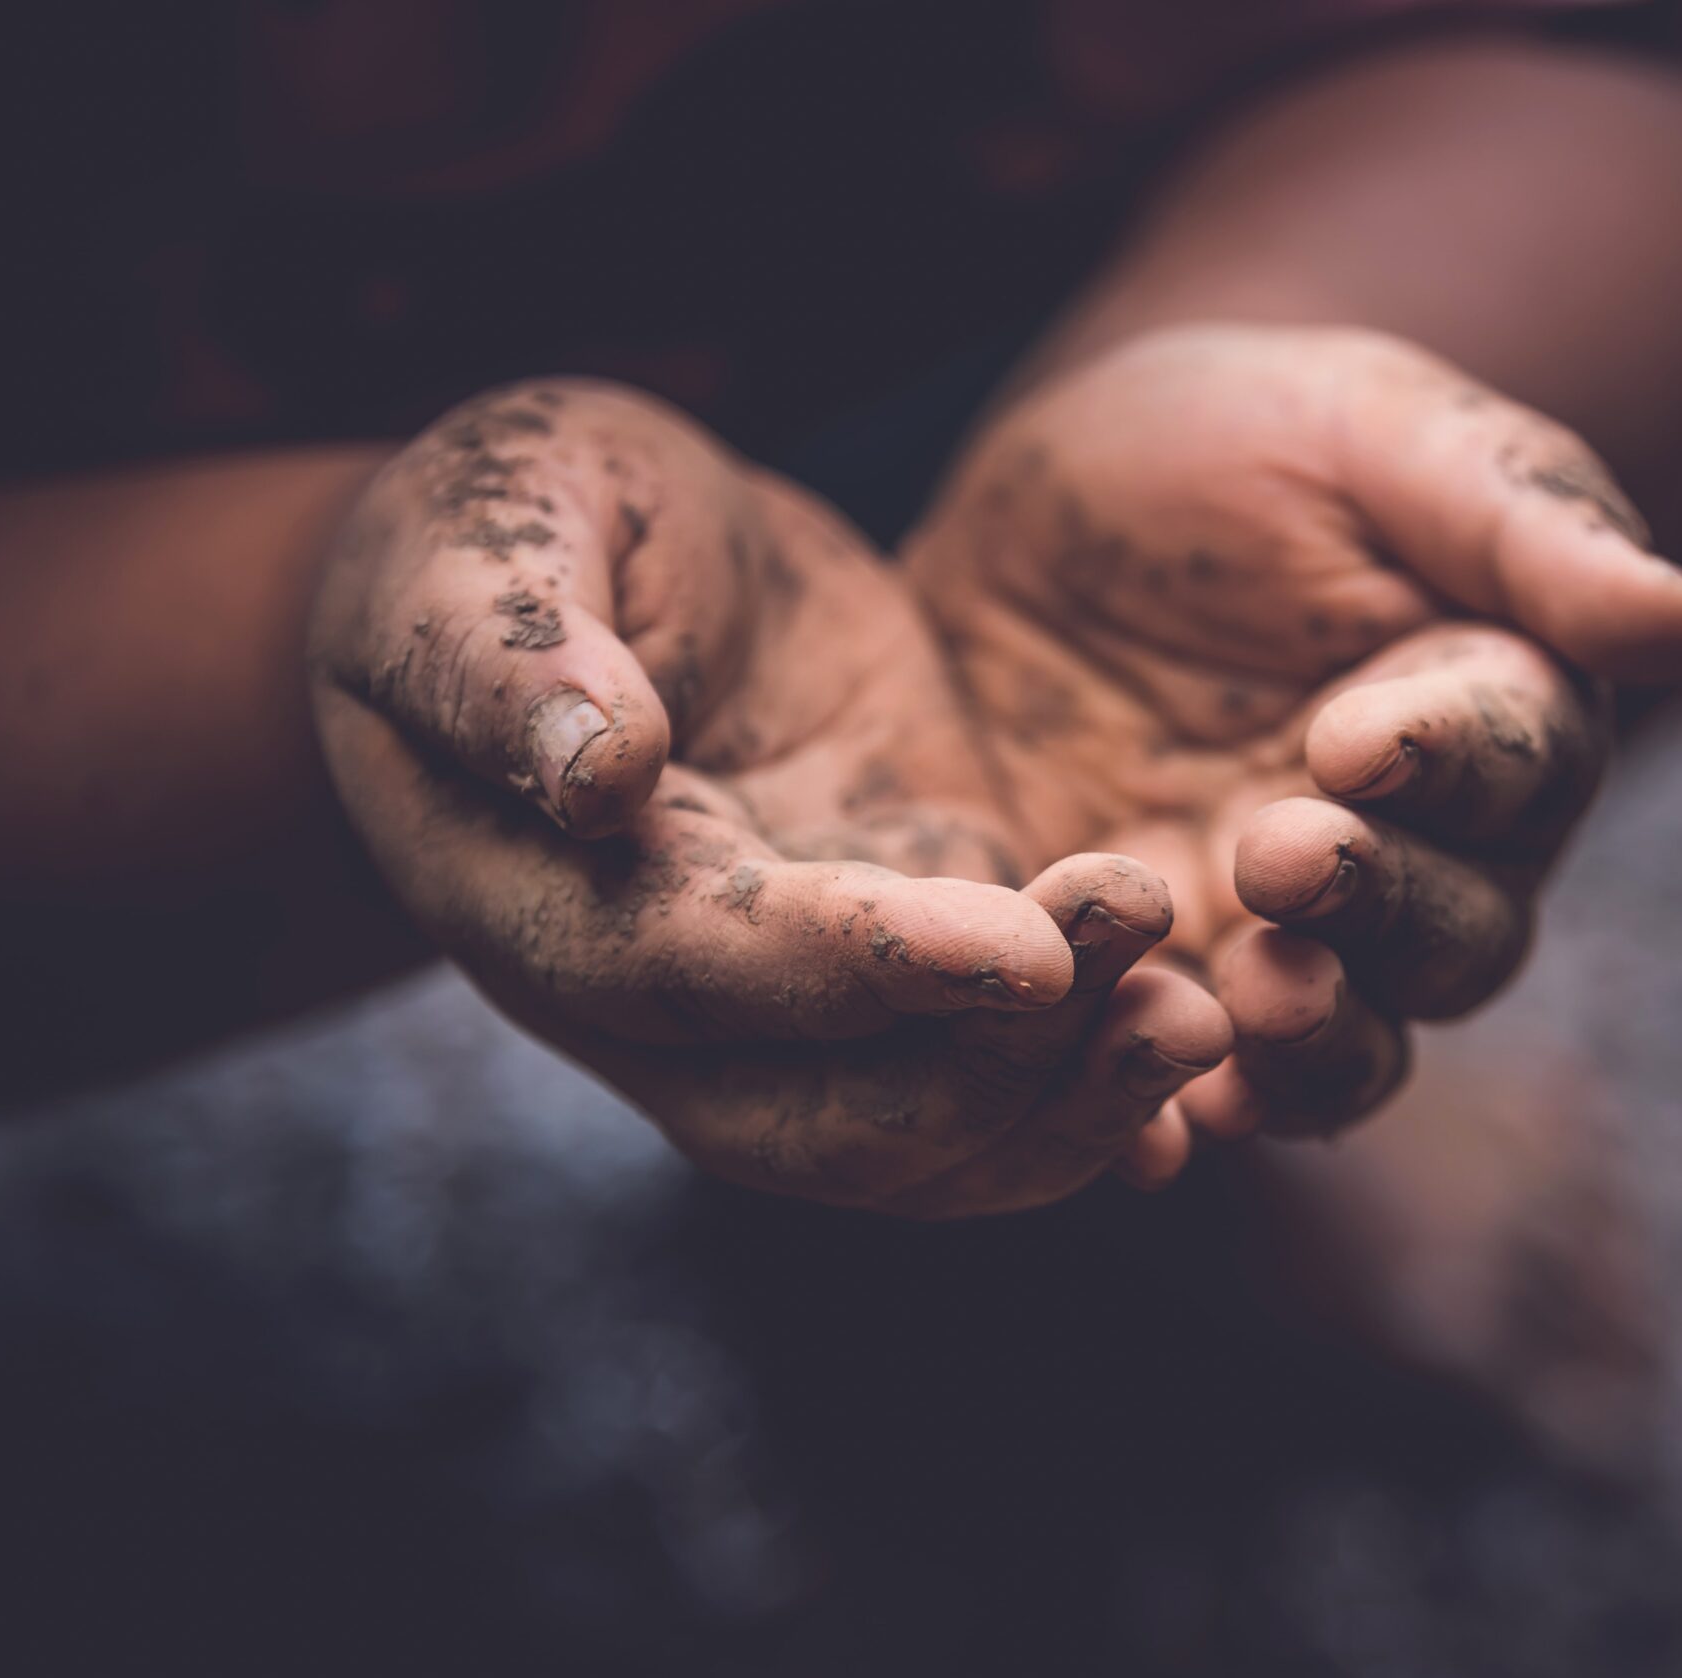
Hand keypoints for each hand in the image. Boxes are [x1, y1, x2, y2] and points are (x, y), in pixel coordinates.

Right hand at [308, 381, 1229, 1214]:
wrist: (579, 568)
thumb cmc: (488, 537)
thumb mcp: (473, 543)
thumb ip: (505, 652)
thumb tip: (594, 770)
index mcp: (548, 901)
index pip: (710, 970)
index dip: (867, 970)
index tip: (1023, 946)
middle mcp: (669, 1000)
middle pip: (833, 1120)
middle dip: (1002, 1079)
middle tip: (1169, 996)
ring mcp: (794, 998)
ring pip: (925, 1136)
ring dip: (1068, 1107)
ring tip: (1208, 1012)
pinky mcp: (902, 954)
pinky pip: (989, 1076)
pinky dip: (1089, 1091)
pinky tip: (1208, 1040)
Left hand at [905, 324, 1681, 1163]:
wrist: (1026, 524)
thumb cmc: (1228, 443)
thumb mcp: (1369, 431)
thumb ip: (1520, 521)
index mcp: (1492, 712)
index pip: (1518, 760)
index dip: (1451, 762)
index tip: (1357, 738)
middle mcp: (1417, 856)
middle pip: (1456, 934)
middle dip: (1381, 907)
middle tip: (1281, 853)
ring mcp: (1284, 938)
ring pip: (1352, 1042)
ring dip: (1313, 1042)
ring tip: (1244, 999)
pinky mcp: (1156, 987)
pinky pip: (1195, 1086)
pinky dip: (1180, 1117)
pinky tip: (1155, 1131)